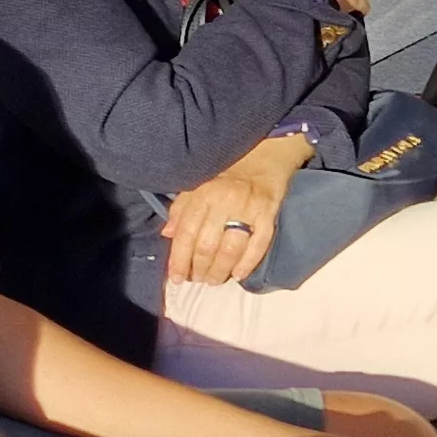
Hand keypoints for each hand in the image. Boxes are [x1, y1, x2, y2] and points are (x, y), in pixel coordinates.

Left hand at [160, 134, 307, 284]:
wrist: (265, 156)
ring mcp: (249, 209)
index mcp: (203, 193)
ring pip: (230, 249)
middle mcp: (225, 201)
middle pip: (207, 245)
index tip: (176, 277)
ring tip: (213, 280)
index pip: (187, 232)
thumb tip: (168, 234)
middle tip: (196, 279)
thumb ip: (181, 209)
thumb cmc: (226, 174)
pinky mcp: (269, 215)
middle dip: (199, 268)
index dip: (179, 259)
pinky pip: (259, 245)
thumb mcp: (197, 184)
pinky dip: (247, 264)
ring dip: (220, 271)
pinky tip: (238, 274)